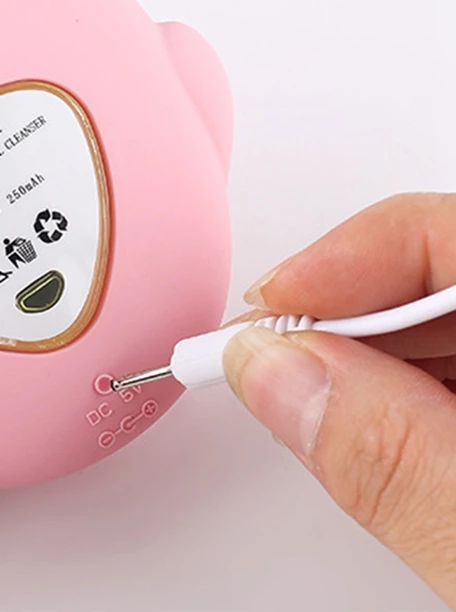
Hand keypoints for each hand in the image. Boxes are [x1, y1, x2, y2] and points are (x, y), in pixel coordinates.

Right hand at [223, 194, 455, 606]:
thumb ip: (394, 458)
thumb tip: (273, 373)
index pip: (437, 234)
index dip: (333, 264)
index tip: (259, 319)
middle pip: (431, 269)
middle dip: (332, 318)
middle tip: (256, 361)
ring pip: (436, 320)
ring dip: (356, 357)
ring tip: (298, 395)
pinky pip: (448, 369)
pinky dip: (394, 391)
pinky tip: (366, 420)